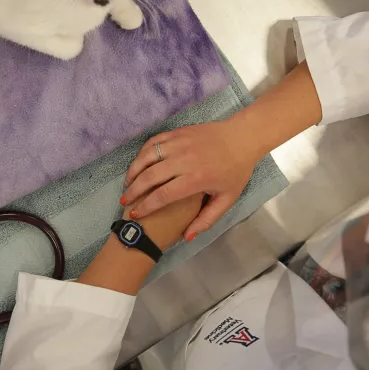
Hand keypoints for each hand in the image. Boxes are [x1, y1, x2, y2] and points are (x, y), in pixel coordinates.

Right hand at [121, 118, 260, 240]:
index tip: (135, 214)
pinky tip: (138, 164)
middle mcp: (185, 159)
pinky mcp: (178, 132)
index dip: (146, 206)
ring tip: (127, 183)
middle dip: (133, 191)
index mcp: (196, 178)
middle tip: (125, 201)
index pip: (163, 195)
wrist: (243, 138)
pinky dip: (142, 154)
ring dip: (134, 171)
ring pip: (147, 157)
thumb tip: (185, 238)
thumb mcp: (226, 200)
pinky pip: (153, 142)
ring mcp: (180, 143)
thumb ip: (206, 220)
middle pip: (150, 176)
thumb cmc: (236, 171)